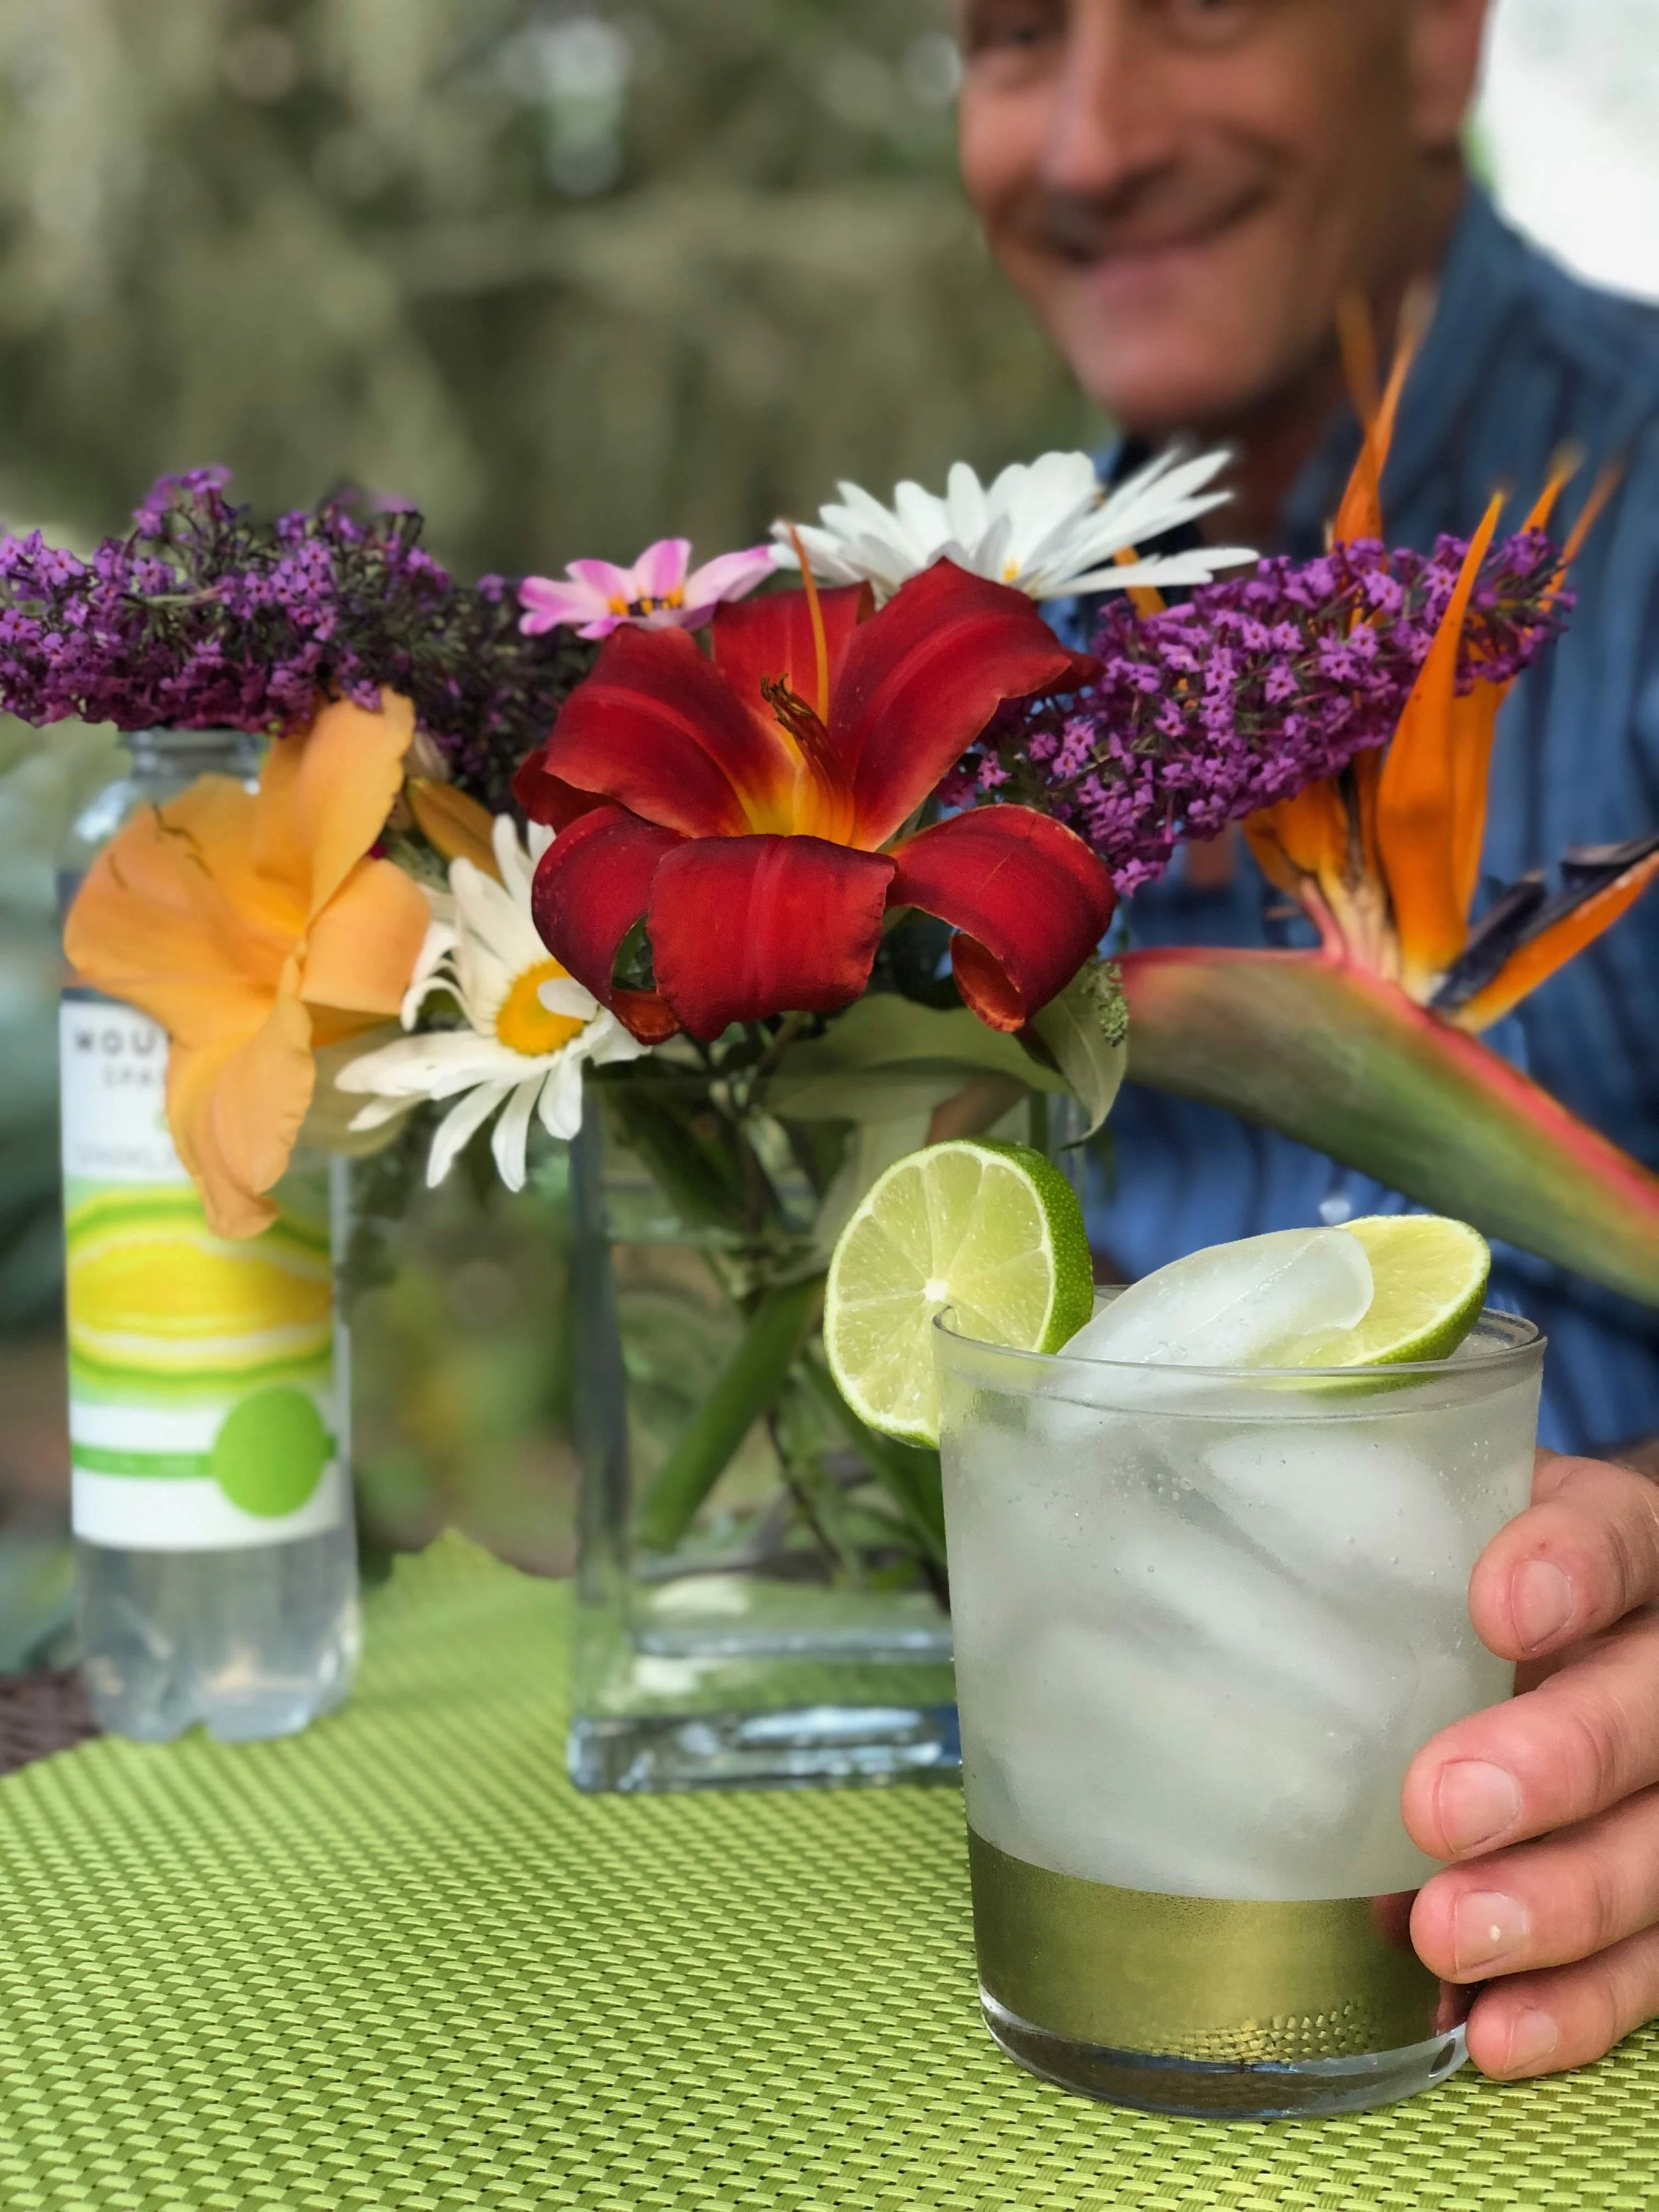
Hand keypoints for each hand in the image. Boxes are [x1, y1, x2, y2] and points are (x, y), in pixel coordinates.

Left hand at [1404, 1448, 1658, 2078]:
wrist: (1553, 1623)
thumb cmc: (1461, 1564)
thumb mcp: (1435, 1523)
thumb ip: (1382, 1544)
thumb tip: (1236, 1598)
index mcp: (1621, 1545)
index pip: (1615, 1542)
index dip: (1569, 1573)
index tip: (1496, 1609)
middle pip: (1646, 1714)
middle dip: (1554, 1764)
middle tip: (1439, 1808)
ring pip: (1658, 1850)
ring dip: (1559, 1905)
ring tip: (1446, 1937)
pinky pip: (1650, 1963)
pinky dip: (1574, 2003)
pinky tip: (1494, 2025)